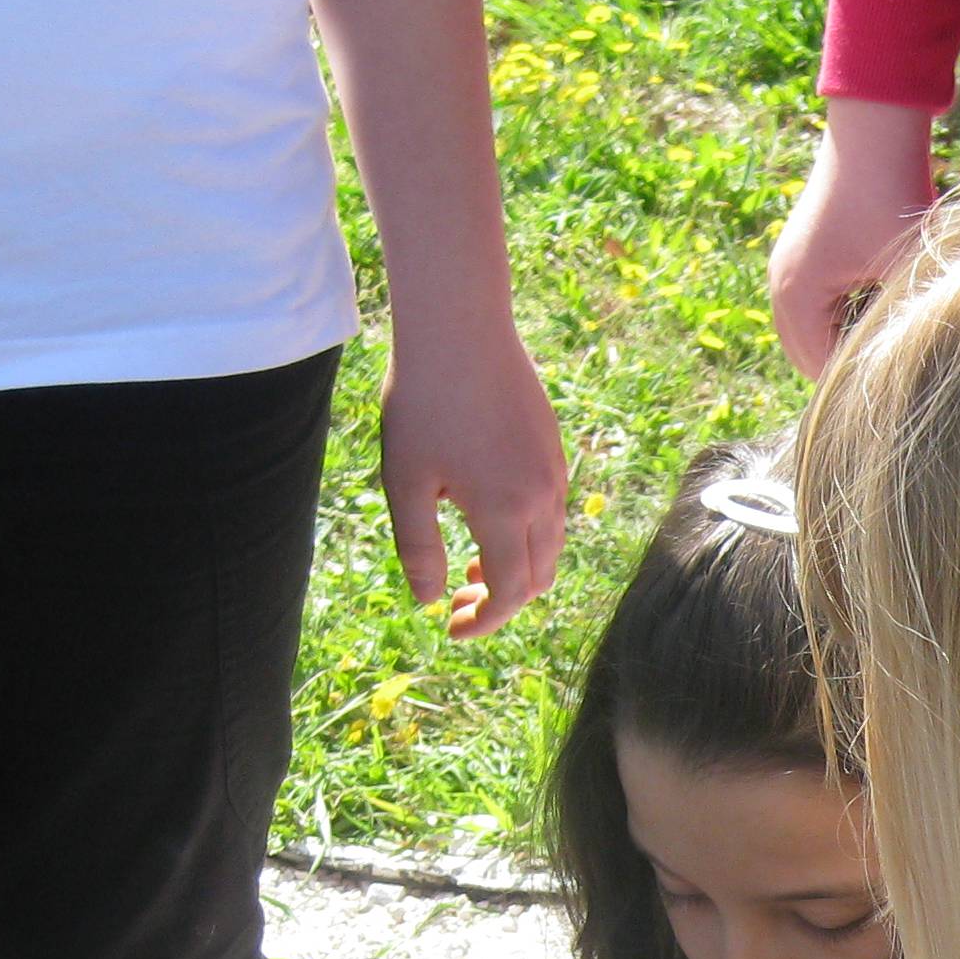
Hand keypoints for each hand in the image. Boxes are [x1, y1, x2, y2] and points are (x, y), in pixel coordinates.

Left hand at [377, 315, 566, 634]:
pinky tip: (487, 518)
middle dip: (501, 601)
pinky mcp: (553, 452)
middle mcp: (541, 500)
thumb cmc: (423, 402)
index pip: (509, 592)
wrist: (460, 330)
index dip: (483, 621)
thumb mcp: (405, 481)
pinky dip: (527, 537)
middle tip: (457, 601)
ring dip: (515, 569)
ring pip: (550, 547)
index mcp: (504, 512)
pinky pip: (553, 514)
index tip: (452, 628)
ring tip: (470, 563)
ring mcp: (553, 475)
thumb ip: (418, 547)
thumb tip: (429, 599)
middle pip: (537, 577)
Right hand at [767, 99, 938, 375]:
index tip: (908, 381)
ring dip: (845, 341)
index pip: (825, 372)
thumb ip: (901, 326)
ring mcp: (785, 269)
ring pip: (811, 334)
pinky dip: (841, 317)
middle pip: (809, 359)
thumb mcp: (903, 269)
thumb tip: (916, 373)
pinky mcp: (801, 255)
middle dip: (850, 365)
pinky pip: (814, 308)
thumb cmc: (891, 196)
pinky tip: (879, 307)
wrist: (874, 130)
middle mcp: (780, 288)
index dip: (864, 382)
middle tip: (900, 365)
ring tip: (890, 334)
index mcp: (797, 298)